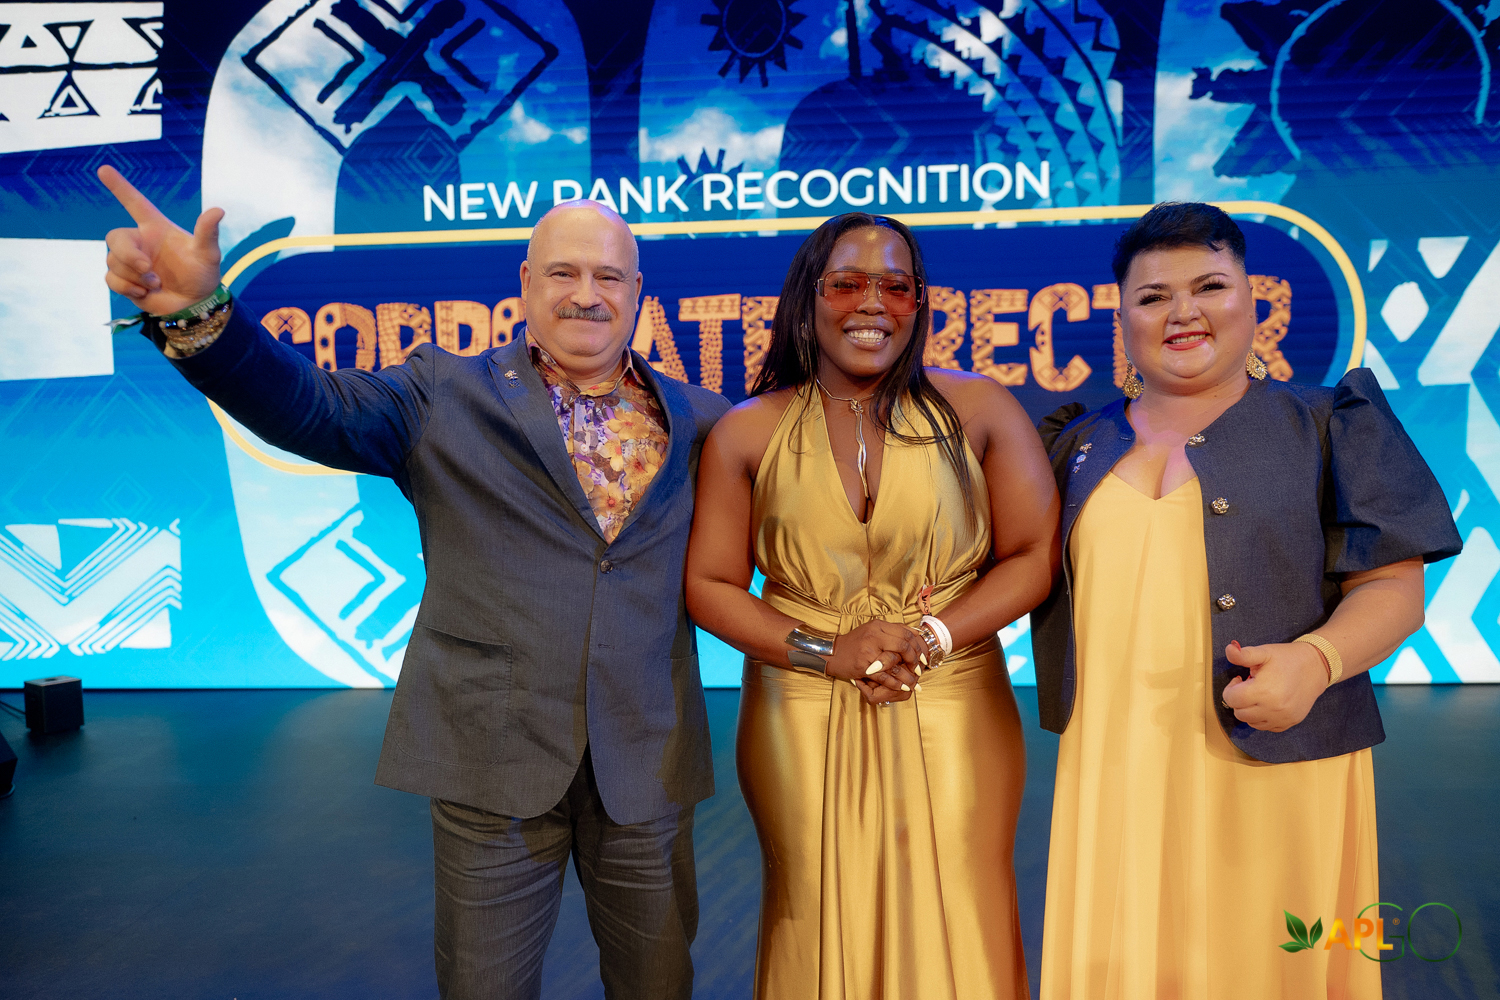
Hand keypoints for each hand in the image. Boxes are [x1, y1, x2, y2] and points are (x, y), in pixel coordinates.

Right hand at [98, 165, 223, 314]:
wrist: (194, 305)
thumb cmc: (202, 275)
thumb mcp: (208, 255)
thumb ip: (207, 233)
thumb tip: (218, 210)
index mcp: (156, 228)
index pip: (135, 203)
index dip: (119, 186)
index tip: (103, 169)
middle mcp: (140, 242)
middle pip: (114, 237)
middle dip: (128, 255)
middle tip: (147, 267)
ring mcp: (130, 261)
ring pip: (113, 261)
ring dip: (136, 276)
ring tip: (157, 283)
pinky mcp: (124, 280)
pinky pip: (110, 279)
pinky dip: (128, 287)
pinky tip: (146, 292)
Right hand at [826, 621, 922, 705]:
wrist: (834, 653)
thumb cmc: (855, 642)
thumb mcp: (873, 630)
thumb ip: (892, 630)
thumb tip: (915, 633)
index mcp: (878, 625)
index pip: (905, 633)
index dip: (917, 645)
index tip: (922, 656)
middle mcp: (874, 635)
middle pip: (903, 645)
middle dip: (914, 658)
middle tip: (919, 668)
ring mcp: (868, 650)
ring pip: (895, 662)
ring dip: (907, 675)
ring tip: (914, 681)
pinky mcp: (863, 665)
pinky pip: (884, 676)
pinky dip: (896, 683)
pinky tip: (903, 687)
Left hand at [1221, 640, 1327, 731]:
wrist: (1316, 667)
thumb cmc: (1287, 658)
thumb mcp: (1264, 652)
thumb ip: (1243, 655)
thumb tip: (1228, 649)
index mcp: (1263, 691)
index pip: (1231, 699)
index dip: (1231, 688)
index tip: (1240, 679)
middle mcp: (1272, 709)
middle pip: (1239, 713)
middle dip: (1239, 699)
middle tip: (1250, 686)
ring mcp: (1282, 718)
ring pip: (1251, 722)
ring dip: (1249, 710)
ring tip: (1260, 695)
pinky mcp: (1290, 722)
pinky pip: (1266, 727)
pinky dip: (1262, 718)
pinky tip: (1268, 704)